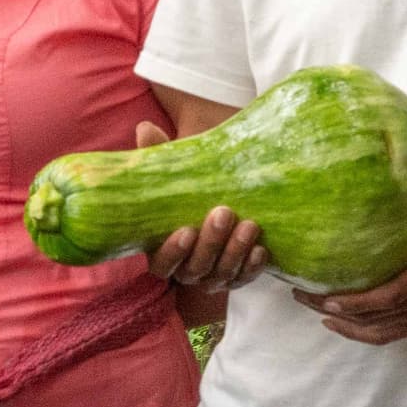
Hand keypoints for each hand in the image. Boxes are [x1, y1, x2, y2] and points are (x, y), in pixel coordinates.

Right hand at [135, 123, 266, 289]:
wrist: (215, 210)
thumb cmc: (186, 197)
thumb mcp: (171, 179)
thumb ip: (155, 158)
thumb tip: (144, 128)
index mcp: (162, 252)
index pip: (162, 263)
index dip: (173, 251)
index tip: (186, 230)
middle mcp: (187, 271)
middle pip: (196, 268)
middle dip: (211, 243)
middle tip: (223, 213)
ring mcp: (213, 277)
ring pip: (222, 274)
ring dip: (235, 251)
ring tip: (249, 224)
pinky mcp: (237, 276)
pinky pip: (245, 277)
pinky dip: (252, 265)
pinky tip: (261, 248)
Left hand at [302, 151, 406, 343]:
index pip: (381, 298)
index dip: (348, 302)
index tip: (319, 295)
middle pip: (368, 318)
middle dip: (330, 309)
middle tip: (299, 296)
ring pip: (377, 332)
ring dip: (345, 326)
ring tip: (317, 313)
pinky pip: (392, 335)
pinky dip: (366, 333)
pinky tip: (347, 324)